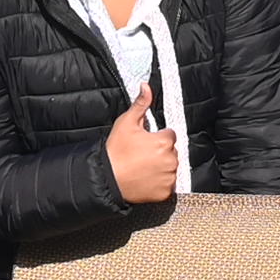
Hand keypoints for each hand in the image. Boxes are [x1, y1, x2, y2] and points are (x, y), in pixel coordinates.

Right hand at [102, 89, 181, 207]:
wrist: (107, 178)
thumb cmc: (116, 151)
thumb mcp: (126, 123)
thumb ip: (140, 104)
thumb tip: (146, 87)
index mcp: (165, 141)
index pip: (169, 135)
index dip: (157, 137)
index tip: (146, 142)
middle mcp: (171, 159)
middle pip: (171, 151)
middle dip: (160, 152)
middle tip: (142, 155)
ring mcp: (169, 177)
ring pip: (171, 168)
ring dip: (161, 167)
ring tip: (143, 167)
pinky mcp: (166, 192)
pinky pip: (168, 184)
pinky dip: (160, 183)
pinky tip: (145, 178)